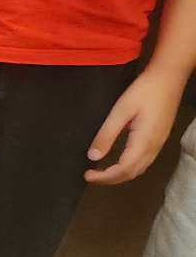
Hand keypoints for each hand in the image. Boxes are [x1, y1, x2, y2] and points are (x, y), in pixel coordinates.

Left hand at [86, 63, 186, 183]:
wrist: (169, 77)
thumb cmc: (144, 91)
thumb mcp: (120, 111)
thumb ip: (106, 134)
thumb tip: (93, 157)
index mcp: (143, 142)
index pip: (123, 170)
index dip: (104, 177)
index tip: (87, 175)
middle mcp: (154, 147)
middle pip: (132, 173)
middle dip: (111, 179)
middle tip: (92, 176)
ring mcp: (159, 143)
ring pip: (139, 169)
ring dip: (121, 175)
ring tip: (102, 172)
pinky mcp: (160, 138)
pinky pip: (145, 161)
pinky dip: (130, 167)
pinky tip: (119, 162)